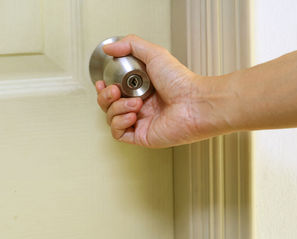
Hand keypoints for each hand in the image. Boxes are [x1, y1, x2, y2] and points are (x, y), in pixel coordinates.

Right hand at [95, 35, 231, 147]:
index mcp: (143, 89)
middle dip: (106, 97)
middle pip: (109, 105)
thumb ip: (130, 45)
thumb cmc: (181, 82)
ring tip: (135, 103)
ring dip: (117, 108)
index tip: (101, 82)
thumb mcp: (154, 53)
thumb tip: (109, 47)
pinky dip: (119, 123)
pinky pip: (119, 134)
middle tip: (115, 91)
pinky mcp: (142, 136)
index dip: (104, 88)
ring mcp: (141, 122)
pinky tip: (132, 115)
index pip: (114, 91)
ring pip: (112, 119)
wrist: (194, 103)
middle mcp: (141, 106)